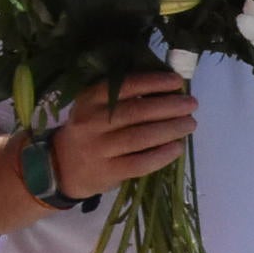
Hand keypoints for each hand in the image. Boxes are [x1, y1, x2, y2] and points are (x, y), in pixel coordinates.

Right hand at [49, 71, 196, 196]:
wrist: (62, 166)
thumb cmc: (91, 130)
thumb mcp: (96, 108)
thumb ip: (123, 97)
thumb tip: (168, 87)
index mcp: (89, 100)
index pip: (124, 87)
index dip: (153, 82)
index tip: (177, 81)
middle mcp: (91, 122)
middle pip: (137, 112)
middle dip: (169, 107)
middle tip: (191, 104)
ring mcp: (98, 148)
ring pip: (140, 137)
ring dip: (170, 129)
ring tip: (190, 124)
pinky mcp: (107, 171)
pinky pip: (140, 163)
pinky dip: (162, 155)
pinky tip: (177, 147)